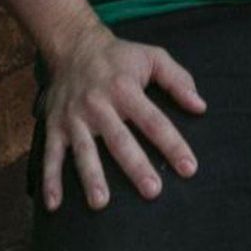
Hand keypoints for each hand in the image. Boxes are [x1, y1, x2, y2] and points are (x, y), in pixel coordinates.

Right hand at [41, 23, 206, 211]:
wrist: (74, 45)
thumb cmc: (120, 57)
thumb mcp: (153, 57)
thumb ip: (178, 80)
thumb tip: (200, 106)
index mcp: (126, 89)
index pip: (154, 121)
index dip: (173, 144)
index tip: (189, 168)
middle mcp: (100, 104)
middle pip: (120, 140)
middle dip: (136, 166)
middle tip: (153, 191)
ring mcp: (75, 117)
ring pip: (84, 151)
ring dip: (92, 177)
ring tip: (101, 203)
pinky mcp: (55, 126)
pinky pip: (51, 155)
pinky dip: (50, 180)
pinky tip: (54, 205)